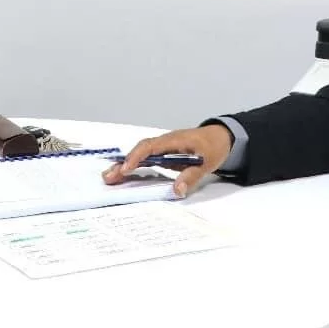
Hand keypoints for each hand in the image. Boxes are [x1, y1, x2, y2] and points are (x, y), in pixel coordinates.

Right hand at [102, 124, 232, 197]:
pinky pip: (146, 159)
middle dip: (123, 163)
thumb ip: (191, 176)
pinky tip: (124, 176)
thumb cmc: (212, 147)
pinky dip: (134, 167)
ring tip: (110, 177)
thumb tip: (177, 190)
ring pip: (140, 155)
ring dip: (125, 165)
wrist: (219, 137)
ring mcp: (163, 148)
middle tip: (108, 176)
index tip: (126, 169)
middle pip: (139, 151)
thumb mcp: (206, 162)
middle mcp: (164, 142)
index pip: (149, 147)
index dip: (136, 157)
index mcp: (173, 140)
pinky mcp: (163, 154)